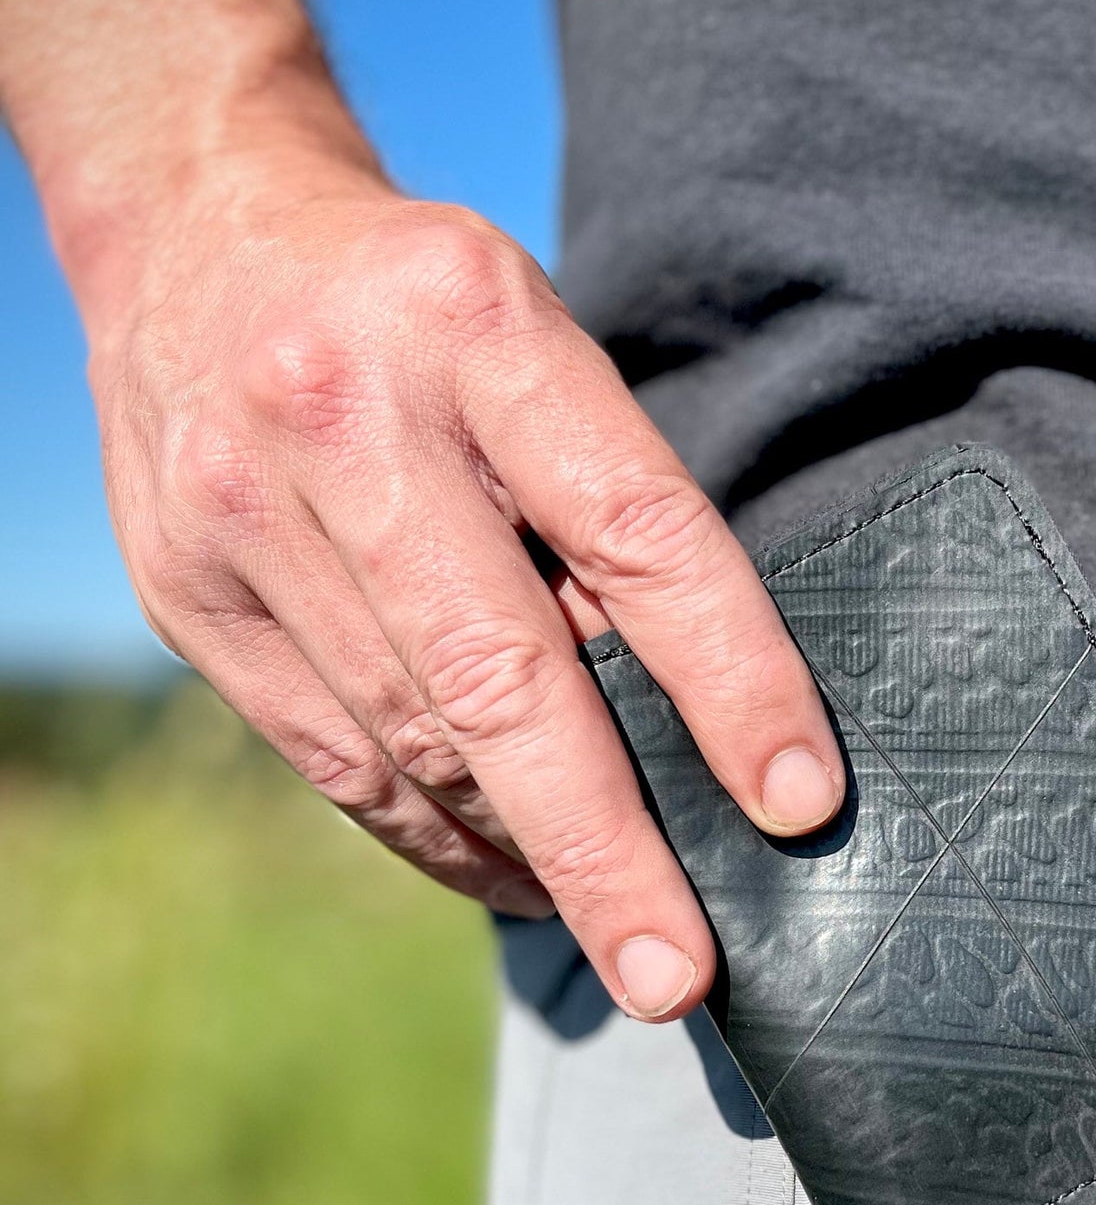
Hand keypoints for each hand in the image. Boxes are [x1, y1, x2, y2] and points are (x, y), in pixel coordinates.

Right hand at [90, 146, 843, 1018]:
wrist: (197, 230)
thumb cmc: (424, 307)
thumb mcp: (535, 339)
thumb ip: (603, 501)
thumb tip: (701, 722)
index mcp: (476, 329)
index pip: (637, 532)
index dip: (732, 680)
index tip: (799, 802)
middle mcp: (347, 419)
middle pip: (502, 680)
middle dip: (606, 850)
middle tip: (681, 974)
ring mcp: (245, 512)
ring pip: (414, 742)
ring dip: (530, 856)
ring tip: (618, 928)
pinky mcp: (187, 594)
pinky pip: (336, 760)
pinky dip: (435, 838)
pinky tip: (512, 876)